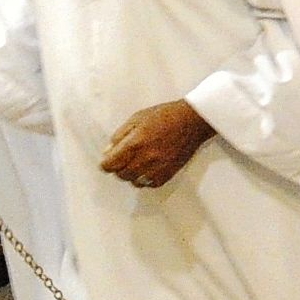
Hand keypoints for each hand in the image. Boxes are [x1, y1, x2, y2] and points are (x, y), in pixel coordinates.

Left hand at [99, 99, 217, 189]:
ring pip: (134, 181)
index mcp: (134, 143)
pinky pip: (150, 184)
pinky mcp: (168, 173)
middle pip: (120, 175)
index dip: (107, 162)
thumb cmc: (165, 116)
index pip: (109, 165)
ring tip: (139, 163)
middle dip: (119, 167)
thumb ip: (119, 136)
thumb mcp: (136, 118)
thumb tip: (108, 152)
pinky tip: (150, 168)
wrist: (192, 120)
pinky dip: (147, 179)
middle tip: (126, 158)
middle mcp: (145, 158)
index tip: (110, 159)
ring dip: (133, 174)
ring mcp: (157, 167)